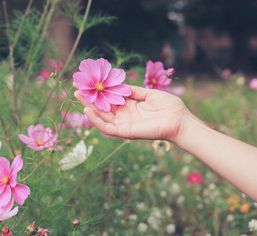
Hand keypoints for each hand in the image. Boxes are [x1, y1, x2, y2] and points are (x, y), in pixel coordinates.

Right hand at [74, 85, 188, 141]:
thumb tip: (120, 84)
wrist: (181, 120)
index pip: (109, 99)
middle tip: (76, 86)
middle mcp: (125, 116)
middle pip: (102, 106)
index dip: (99, 91)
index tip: (88, 81)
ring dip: (88, 107)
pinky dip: (97, 120)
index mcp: (130, 107)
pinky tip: (88, 110)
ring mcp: (124, 124)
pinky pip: (108, 128)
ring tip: (78, 95)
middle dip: (89, 97)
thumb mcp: (149, 94)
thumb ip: (133, 91)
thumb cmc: (169, 107)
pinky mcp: (126, 132)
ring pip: (101, 116)